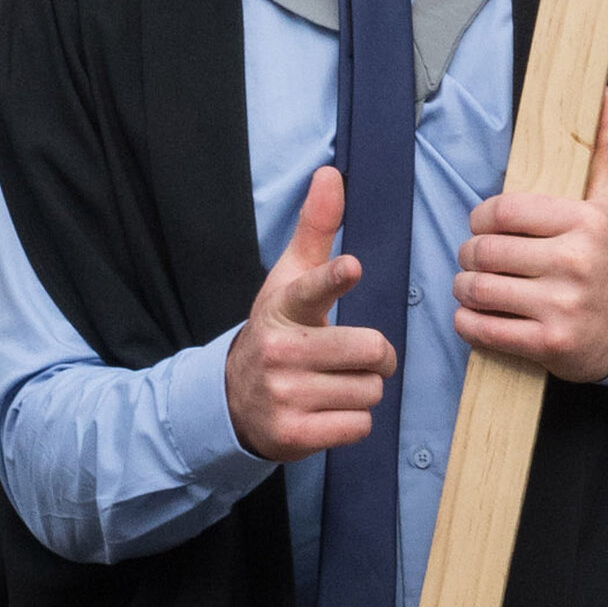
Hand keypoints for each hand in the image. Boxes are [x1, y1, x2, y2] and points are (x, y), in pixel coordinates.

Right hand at [225, 163, 393, 460]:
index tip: (351, 267)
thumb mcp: (289, 280)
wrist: (232, 399)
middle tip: (355, 356)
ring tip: (333, 384)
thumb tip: (331, 171)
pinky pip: (360, 426)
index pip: (313, 288)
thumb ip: (316, 229)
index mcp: (283, 307)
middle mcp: (281, 350)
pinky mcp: (292, 435)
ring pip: (369, 391)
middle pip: (372, 351)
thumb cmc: (279, 330)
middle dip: (375, 357)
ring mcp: (283, 395)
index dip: (334, 278)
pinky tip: (326, 411)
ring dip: (362, 390)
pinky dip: (353, 421)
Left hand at [451, 90, 607, 384]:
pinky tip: (477, 315)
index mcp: (584, 222)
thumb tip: (602, 94)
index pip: (502, 211)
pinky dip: (468, 322)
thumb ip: (601, 149)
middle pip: (485, 251)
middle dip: (469, 255)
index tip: (484, 226)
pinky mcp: (550, 344)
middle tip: (475, 258)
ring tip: (473, 286)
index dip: (481, 219)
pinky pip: (484, 330)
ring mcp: (561, 306)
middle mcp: (573, 263)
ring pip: (479, 290)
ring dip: (465, 288)